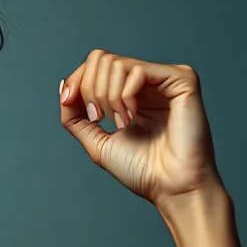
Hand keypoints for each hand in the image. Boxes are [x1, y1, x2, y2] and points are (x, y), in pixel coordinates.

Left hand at [59, 49, 222, 208]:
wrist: (171, 188)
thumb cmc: (143, 170)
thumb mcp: (97, 141)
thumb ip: (76, 117)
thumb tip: (64, 87)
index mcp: (132, 93)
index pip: (97, 64)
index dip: (76, 80)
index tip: (68, 102)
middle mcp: (149, 82)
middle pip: (101, 58)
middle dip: (90, 89)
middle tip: (100, 118)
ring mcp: (166, 79)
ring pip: (116, 62)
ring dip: (107, 96)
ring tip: (121, 122)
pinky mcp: (182, 80)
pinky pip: (137, 70)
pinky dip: (124, 95)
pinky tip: (132, 117)